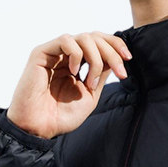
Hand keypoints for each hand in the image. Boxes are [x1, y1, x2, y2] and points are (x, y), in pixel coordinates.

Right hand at [6, 31, 131, 138]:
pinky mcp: (41, 53)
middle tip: (121, 72)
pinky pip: (65, 40)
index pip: (99, 44)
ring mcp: (54, 53)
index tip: (128, 60)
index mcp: (76, 64)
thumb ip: (100, 74)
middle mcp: (65, 56)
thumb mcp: (89, 95)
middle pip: (95, 37)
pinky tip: (74, 72)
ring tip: (90, 82)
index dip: (115, 46)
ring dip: (95, 58)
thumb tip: (116, 57)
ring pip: (83, 37)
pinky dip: (76, 54)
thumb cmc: (61, 116)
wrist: (39, 128)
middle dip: (112, 52)